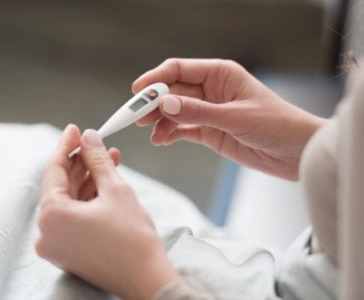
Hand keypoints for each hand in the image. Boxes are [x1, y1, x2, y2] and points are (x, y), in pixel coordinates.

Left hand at [36, 125, 180, 299]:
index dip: (67, 146)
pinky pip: (74, 216)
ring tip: (109, 160)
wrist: (147, 278)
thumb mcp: (115, 189)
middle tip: (96, 144)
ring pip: (70, 201)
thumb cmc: (133, 239)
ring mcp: (57, 244)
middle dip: (82, 163)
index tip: (75, 130)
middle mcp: (47, 233)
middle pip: (62, 186)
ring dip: (89, 179)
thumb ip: (98, 159)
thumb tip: (89, 138)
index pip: (54, 170)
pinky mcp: (68, 251)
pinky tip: (105, 182)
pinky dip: (88, 199)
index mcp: (51, 216)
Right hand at [133, 58, 324, 179]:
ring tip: (151, 133)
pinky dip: (170, 133)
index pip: (179, 69)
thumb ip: (199, 111)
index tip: (137, 92)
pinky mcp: (210, 131)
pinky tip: (161, 140)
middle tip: (136, 117)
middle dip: (153, 103)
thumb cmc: (277, 124)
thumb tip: (165, 104)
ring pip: (175, 111)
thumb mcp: (236, 117)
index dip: (156, 79)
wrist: (296, 152)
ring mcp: (209, 111)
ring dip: (160, 121)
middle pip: (173, 91)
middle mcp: (211, 90)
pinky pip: (183, 128)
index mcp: (220, 74)